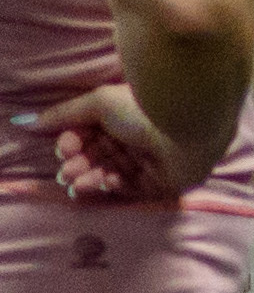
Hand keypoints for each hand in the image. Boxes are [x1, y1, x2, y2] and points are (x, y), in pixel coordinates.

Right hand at [16, 82, 177, 203]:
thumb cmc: (144, 110)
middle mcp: (131, 139)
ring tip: (80, 181)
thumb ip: (64, 113)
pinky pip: (126, 189)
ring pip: (105, 175)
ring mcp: (144, 161)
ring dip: (87, 179)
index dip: (70, 144)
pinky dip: (111, 186)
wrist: (187, 129)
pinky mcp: (156, 183)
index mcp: (120, 117)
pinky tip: (108, 181)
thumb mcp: (99, 102)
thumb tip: (27, 121)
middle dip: (75, 165)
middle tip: (69, 169)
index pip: (86, 135)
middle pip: (92, 157)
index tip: (65, 148)